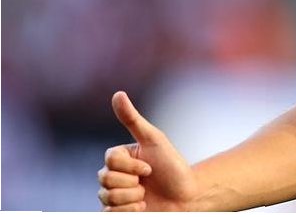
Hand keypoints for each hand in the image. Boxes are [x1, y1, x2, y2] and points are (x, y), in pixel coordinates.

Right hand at [98, 91, 199, 210]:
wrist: (186, 196)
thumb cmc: (173, 167)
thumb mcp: (154, 140)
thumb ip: (133, 119)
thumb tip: (117, 94)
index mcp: (119, 157)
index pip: (110, 161)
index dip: (132, 166)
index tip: (150, 167)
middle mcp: (113, 175)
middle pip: (106, 180)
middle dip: (132, 183)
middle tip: (148, 182)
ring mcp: (113, 194)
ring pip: (107, 197)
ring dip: (132, 198)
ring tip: (146, 195)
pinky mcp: (116, 212)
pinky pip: (108, 213)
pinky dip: (129, 211)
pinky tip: (142, 206)